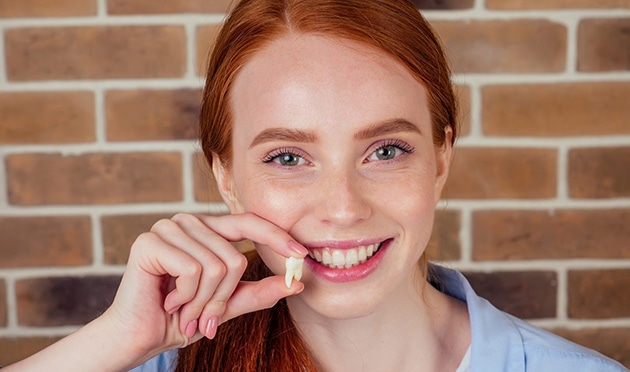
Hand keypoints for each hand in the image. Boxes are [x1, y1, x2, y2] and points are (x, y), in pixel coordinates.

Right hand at [102, 212, 306, 360]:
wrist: (140, 336)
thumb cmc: (181, 318)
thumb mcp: (227, 305)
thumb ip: (259, 291)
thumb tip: (297, 283)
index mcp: (208, 230)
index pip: (249, 222)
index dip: (277, 237)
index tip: (302, 255)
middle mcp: (189, 222)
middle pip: (234, 257)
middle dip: (222, 298)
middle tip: (204, 318)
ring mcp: (168, 228)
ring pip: (216, 266)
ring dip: (202, 302)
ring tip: (184, 311)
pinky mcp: (150, 241)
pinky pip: (193, 270)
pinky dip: (187, 296)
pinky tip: (169, 300)